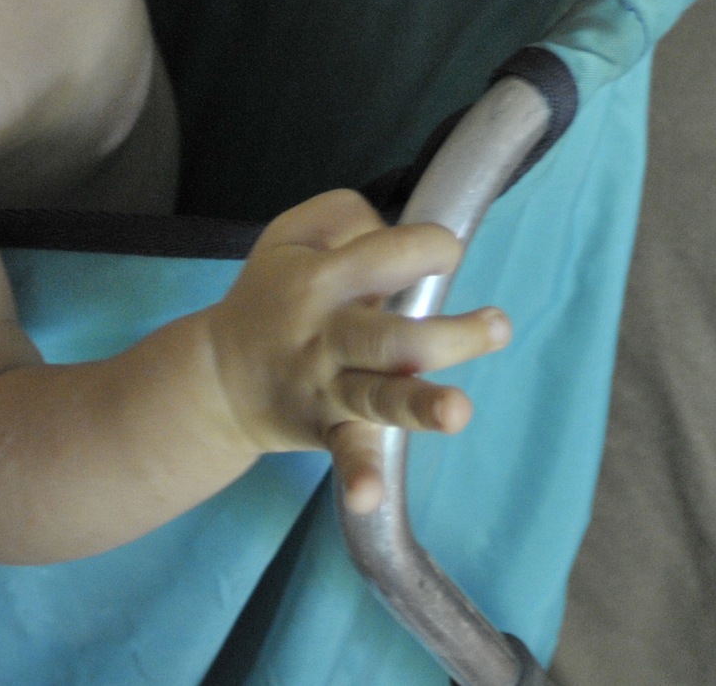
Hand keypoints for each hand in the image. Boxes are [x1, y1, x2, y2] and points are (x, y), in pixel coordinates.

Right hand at [203, 189, 510, 513]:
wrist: (216, 376)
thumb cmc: (275, 293)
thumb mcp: (293, 234)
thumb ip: (347, 218)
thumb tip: (403, 239)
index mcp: (322, 279)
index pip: (390, 255)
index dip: (431, 246)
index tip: (443, 252)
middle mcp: (328, 335)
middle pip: (393, 336)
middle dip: (450, 334)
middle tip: (500, 325)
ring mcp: (329, 388)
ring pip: (380, 397)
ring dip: (420, 406)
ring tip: (459, 411)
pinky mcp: (328, 429)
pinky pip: (346, 453)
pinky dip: (356, 477)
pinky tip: (367, 497)